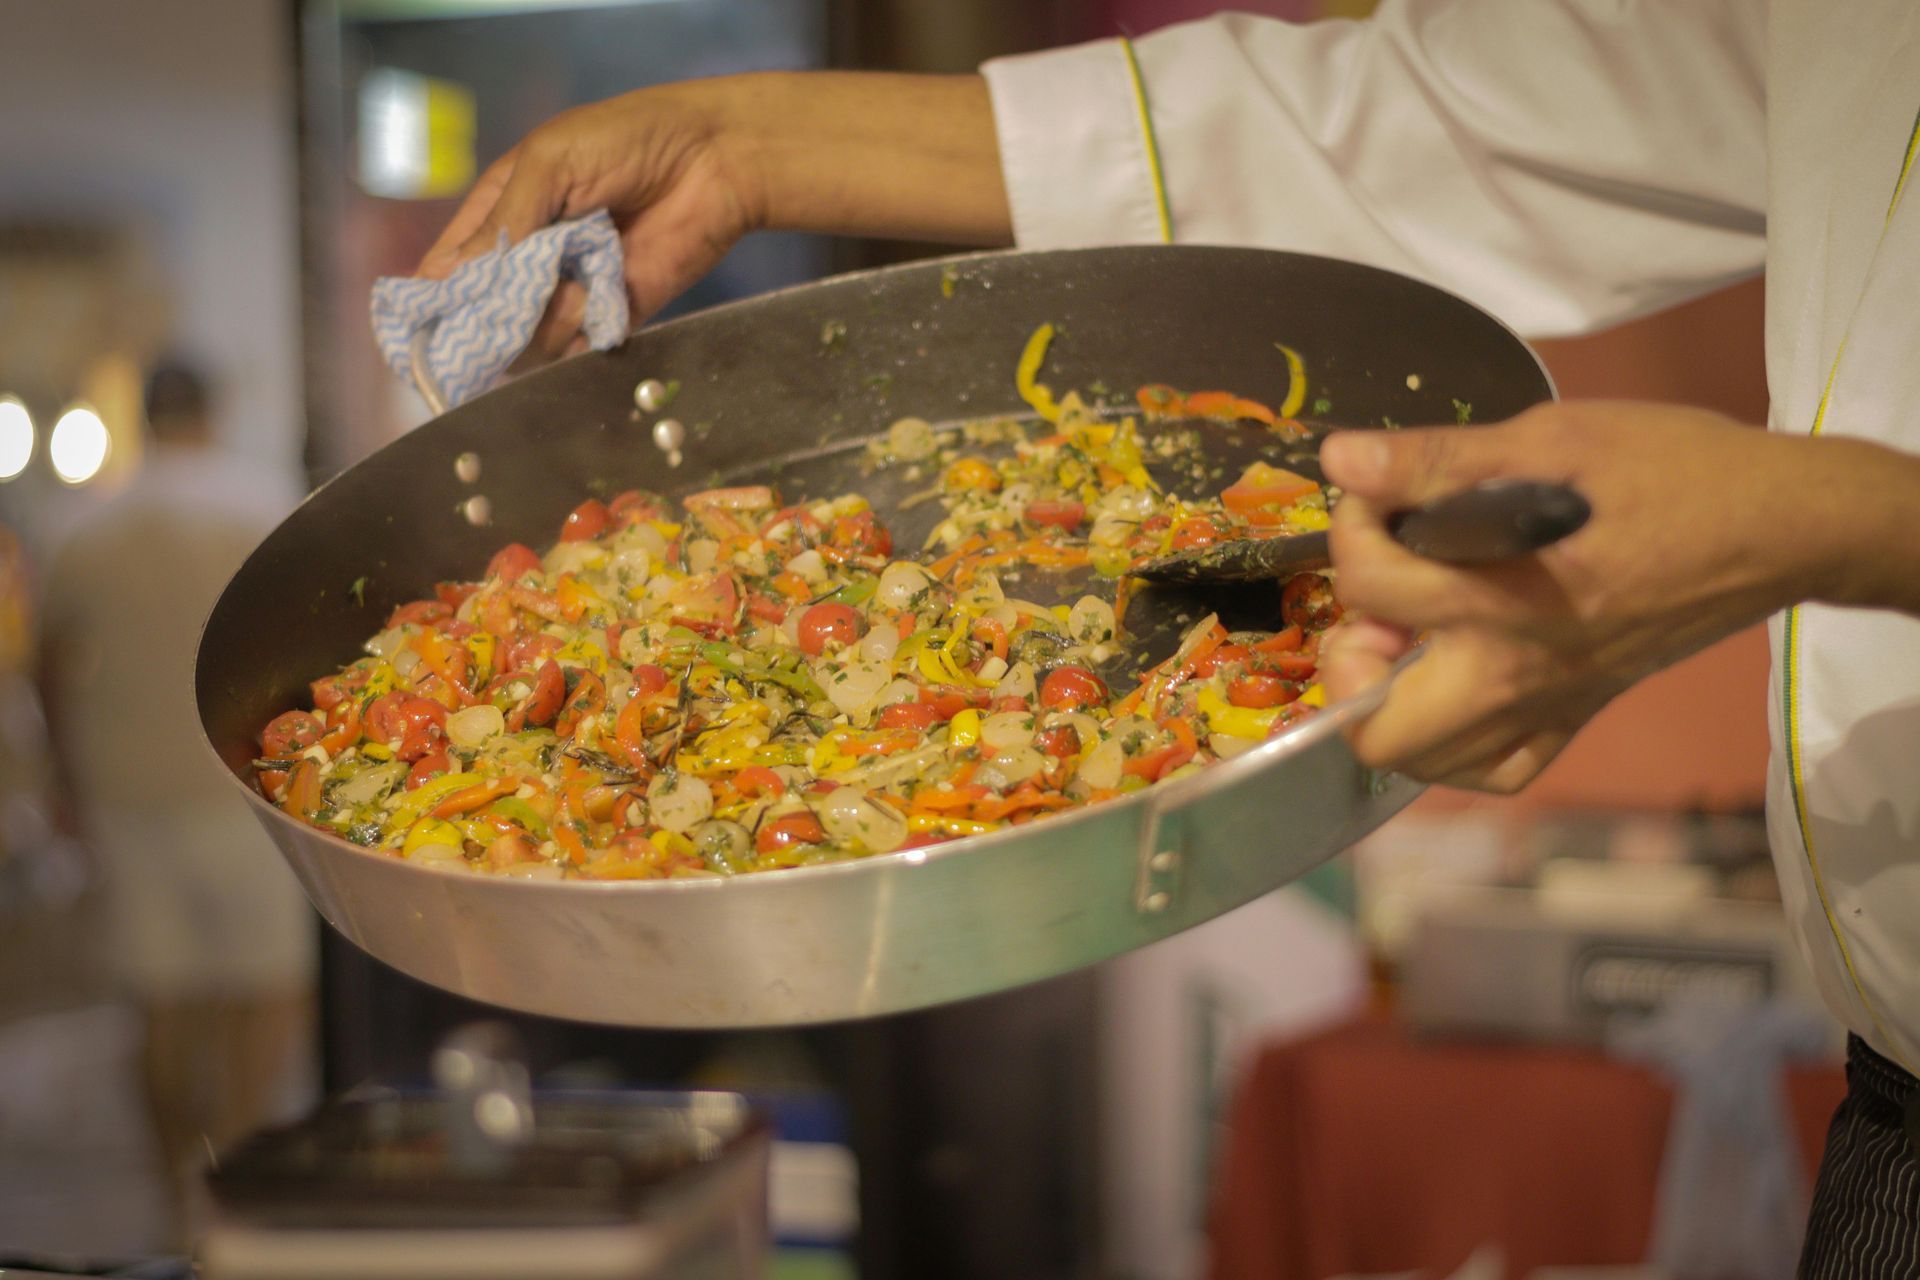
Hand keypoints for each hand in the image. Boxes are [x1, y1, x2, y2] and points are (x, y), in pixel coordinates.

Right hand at [419, 83, 760, 364]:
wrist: (713, 161)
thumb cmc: (626, 141)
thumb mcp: (549, 163)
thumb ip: (503, 221)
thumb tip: (445, 279)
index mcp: (502, 213)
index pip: (448, 269)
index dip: (432, 299)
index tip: (423, 323)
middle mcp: (528, 262)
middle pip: (481, 318)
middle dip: (486, 318)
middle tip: (511, 299)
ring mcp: (567, 294)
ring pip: (524, 344)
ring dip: (540, 322)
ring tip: (574, 283)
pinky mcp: (609, 319)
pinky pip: (575, 352)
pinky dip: (578, 335)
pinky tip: (596, 298)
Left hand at [1314, 401, 1835, 791]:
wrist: (1780, 524)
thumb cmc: (1671, 469)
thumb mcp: (1551, 439)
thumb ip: (1438, 458)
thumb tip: (1344, 457)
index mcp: (1503, 602)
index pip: (1371, 587)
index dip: (1351, 528)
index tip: (1378, 493)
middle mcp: (1516, 676)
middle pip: (1378, 732)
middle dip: (1350, 665)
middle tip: (1381, 602)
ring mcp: (1548, 708)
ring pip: (1426, 765)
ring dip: (1392, 707)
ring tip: (1411, 636)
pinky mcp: (1579, 718)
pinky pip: (1496, 770)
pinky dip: (1456, 742)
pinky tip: (1456, 679)